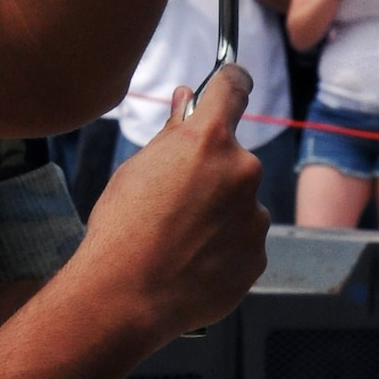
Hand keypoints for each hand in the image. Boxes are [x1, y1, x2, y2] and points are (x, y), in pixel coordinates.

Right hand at [83, 66, 268, 337]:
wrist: (125, 296)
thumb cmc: (121, 229)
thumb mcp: (136, 168)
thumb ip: (171, 133)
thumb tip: (187, 101)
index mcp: (208, 140)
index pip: (232, 88)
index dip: (230, 81)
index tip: (231, 81)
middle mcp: (242, 171)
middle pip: (233, 158)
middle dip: (211, 171)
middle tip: (175, 199)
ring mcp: (254, 217)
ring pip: (239, 203)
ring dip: (219, 213)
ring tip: (178, 239)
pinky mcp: (257, 255)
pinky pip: (243, 241)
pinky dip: (224, 247)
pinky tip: (191, 260)